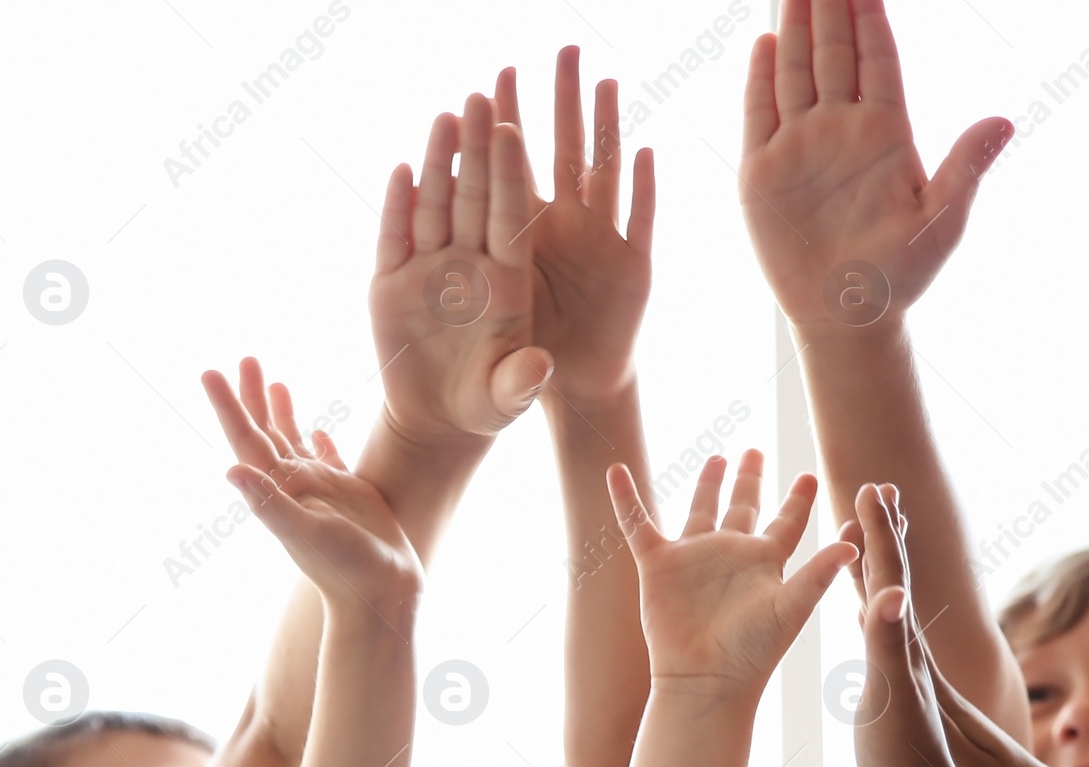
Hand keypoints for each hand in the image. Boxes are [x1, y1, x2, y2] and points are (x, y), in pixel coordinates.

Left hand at [203, 358, 422, 627]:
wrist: (382, 595)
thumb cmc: (346, 569)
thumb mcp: (306, 535)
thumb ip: (270, 504)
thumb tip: (230, 471)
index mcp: (279, 491)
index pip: (246, 440)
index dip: (228, 407)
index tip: (210, 372)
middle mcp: (294, 487)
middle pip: (265, 433)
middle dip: (252, 397)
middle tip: (244, 358)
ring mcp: (321, 491)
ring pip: (295, 441)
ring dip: (282, 412)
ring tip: (275, 381)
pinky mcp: (349, 496)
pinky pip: (330, 461)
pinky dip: (321, 442)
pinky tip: (321, 428)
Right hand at [369, 96, 551, 445]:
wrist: (439, 422)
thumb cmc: (485, 406)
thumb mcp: (506, 398)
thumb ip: (521, 381)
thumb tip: (540, 367)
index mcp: (508, 283)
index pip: (511, 219)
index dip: (511, 175)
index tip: (512, 130)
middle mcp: (471, 267)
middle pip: (475, 198)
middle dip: (477, 150)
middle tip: (478, 97)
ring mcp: (430, 270)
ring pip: (436, 206)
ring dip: (439, 162)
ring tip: (445, 115)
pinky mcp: (392, 283)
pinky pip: (394, 236)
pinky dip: (397, 205)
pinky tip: (401, 169)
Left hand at [490, 47, 654, 406]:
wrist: (563, 393)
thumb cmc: (505, 361)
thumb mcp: (480, 317)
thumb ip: (459, 269)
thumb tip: (442, 213)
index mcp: (517, 242)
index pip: (509, 175)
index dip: (503, 132)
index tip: (492, 83)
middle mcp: (561, 233)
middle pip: (560, 157)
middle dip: (560, 106)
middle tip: (558, 51)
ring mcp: (601, 248)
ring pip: (605, 177)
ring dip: (606, 130)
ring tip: (604, 80)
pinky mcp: (635, 273)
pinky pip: (641, 225)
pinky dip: (646, 192)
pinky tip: (645, 154)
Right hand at [606, 450, 856, 695]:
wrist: (704, 678)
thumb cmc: (753, 652)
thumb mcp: (791, 609)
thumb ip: (817, 575)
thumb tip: (853, 545)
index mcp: (765, 562)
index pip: (787, 522)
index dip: (798, 500)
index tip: (809, 476)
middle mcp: (730, 555)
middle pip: (743, 507)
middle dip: (749, 480)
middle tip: (755, 451)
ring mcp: (693, 558)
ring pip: (700, 509)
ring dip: (707, 483)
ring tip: (716, 456)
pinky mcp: (658, 565)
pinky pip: (638, 524)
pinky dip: (626, 499)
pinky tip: (617, 471)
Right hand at [739, 0, 1009, 329]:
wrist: (845, 318)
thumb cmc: (900, 277)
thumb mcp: (941, 224)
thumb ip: (966, 168)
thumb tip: (1004, 121)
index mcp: (887, 133)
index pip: (877, 58)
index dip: (870, 16)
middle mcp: (842, 129)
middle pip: (834, 52)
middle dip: (828, 6)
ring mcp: (801, 146)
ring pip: (797, 71)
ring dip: (795, 27)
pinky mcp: (764, 171)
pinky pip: (760, 112)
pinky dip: (760, 77)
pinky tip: (766, 42)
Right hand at [845, 482, 961, 766]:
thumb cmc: (904, 757)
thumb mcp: (891, 695)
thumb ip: (887, 644)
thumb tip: (890, 594)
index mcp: (901, 642)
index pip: (890, 573)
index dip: (881, 530)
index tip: (874, 485)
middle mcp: (903, 648)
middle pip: (893, 576)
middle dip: (885, 532)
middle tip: (880, 491)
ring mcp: (898, 668)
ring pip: (884, 603)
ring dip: (876, 567)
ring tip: (865, 541)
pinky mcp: (888, 691)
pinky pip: (875, 637)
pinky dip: (867, 613)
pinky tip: (863, 617)